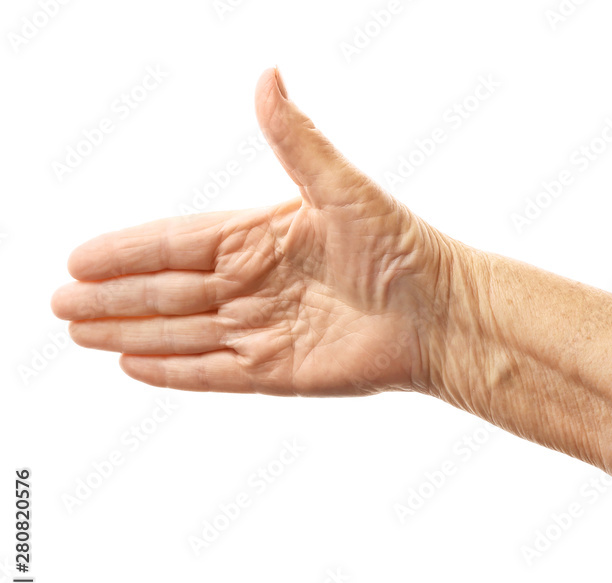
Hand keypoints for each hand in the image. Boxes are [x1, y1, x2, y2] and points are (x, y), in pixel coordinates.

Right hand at [52, 68, 450, 395]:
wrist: (442, 313)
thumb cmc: (403, 246)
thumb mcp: (343, 188)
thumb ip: (297, 139)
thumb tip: (268, 74)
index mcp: (261, 237)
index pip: (178, 244)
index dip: (127, 252)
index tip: (78, 258)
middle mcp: (255, 284)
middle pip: (168, 291)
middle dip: (113, 297)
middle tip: (60, 304)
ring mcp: (264, 329)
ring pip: (182, 332)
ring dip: (131, 331)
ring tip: (81, 333)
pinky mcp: (278, 370)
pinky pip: (214, 371)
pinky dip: (175, 370)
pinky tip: (133, 364)